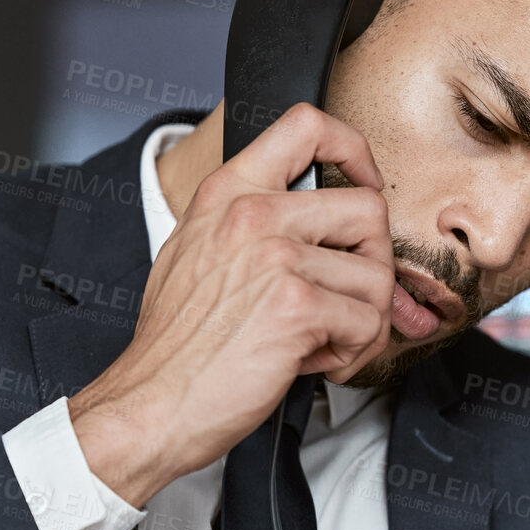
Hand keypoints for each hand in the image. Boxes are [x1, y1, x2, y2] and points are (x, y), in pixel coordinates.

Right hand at [69, 103, 394, 506]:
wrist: (151, 404)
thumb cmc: (177, 343)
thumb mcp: (196, 252)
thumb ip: (251, 224)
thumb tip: (320, 219)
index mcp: (228, 193)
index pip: (306, 125)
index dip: (354, 152)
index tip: (363, 186)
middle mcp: (253, 214)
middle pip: (369, 208)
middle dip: (374, 263)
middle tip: (346, 298)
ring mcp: (276, 257)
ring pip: (377, 275)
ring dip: (363, 319)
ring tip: (321, 340)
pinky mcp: (296, 306)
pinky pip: (368, 322)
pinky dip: (352, 352)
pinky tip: (313, 361)